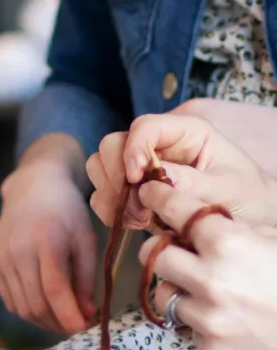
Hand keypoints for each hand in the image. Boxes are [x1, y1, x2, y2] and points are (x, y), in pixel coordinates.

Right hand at [0, 158, 95, 333]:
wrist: (32, 188)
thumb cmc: (66, 212)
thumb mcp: (86, 240)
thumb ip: (87, 279)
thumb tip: (87, 315)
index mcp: (46, 241)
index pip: (54, 289)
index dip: (69, 316)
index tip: (84, 329)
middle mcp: (18, 251)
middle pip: (36, 304)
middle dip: (59, 323)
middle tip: (77, 326)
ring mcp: (1, 259)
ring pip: (21, 308)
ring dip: (44, 322)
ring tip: (63, 319)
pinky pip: (10, 301)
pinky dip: (28, 312)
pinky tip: (44, 308)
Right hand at [87, 113, 276, 231]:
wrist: (249, 219)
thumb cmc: (247, 198)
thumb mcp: (228, 189)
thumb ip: (193, 183)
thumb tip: (153, 181)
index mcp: (186, 132)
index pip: (144, 126)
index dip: (133, 150)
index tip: (135, 179)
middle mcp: (159, 145)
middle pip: (113, 144)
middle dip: (116, 176)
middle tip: (137, 207)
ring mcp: (142, 168)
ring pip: (101, 167)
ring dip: (112, 195)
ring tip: (140, 218)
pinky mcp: (133, 191)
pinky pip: (103, 194)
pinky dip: (111, 210)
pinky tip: (135, 222)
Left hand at [138, 182, 276, 349]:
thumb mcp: (273, 238)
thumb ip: (232, 229)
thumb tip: (193, 222)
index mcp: (228, 243)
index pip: (177, 211)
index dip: (160, 198)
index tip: (150, 193)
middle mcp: (211, 280)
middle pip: (155, 255)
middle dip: (162, 249)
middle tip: (174, 249)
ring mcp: (208, 319)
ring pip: (164, 295)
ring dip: (178, 288)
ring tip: (206, 289)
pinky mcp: (210, 349)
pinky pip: (187, 328)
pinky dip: (199, 320)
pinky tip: (226, 317)